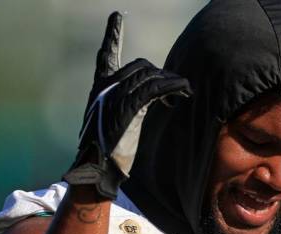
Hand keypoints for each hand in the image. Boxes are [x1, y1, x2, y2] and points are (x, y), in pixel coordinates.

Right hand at [63, 12, 191, 198]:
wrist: (96, 169)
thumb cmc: (108, 153)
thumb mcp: (120, 123)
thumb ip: (132, 106)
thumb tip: (159, 97)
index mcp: (100, 90)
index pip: (105, 56)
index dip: (112, 36)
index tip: (116, 17)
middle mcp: (105, 88)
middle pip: (140, 66)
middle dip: (162, 75)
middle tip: (177, 91)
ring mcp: (115, 96)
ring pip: (151, 76)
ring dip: (173, 83)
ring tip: (185, 93)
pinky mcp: (128, 107)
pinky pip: (155, 88)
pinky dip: (172, 87)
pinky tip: (183, 92)